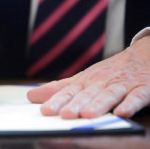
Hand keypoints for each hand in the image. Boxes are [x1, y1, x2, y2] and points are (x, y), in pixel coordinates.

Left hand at [27, 36, 149, 118]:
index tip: (46, 110)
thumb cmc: (110, 71)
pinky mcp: (142, 88)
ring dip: (98, 104)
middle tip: (64, 115)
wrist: (144, 54)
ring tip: (87, 114)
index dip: (57, 101)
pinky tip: (122, 112)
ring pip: (108, 95)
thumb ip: (60, 88)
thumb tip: (32, 95)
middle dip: (75, 104)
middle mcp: (102, 82)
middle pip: (87, 94)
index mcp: (86, 81)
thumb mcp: (84, 77)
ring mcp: (122, 85)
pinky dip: (130, 103)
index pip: (69, 92)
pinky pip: (137, 96)